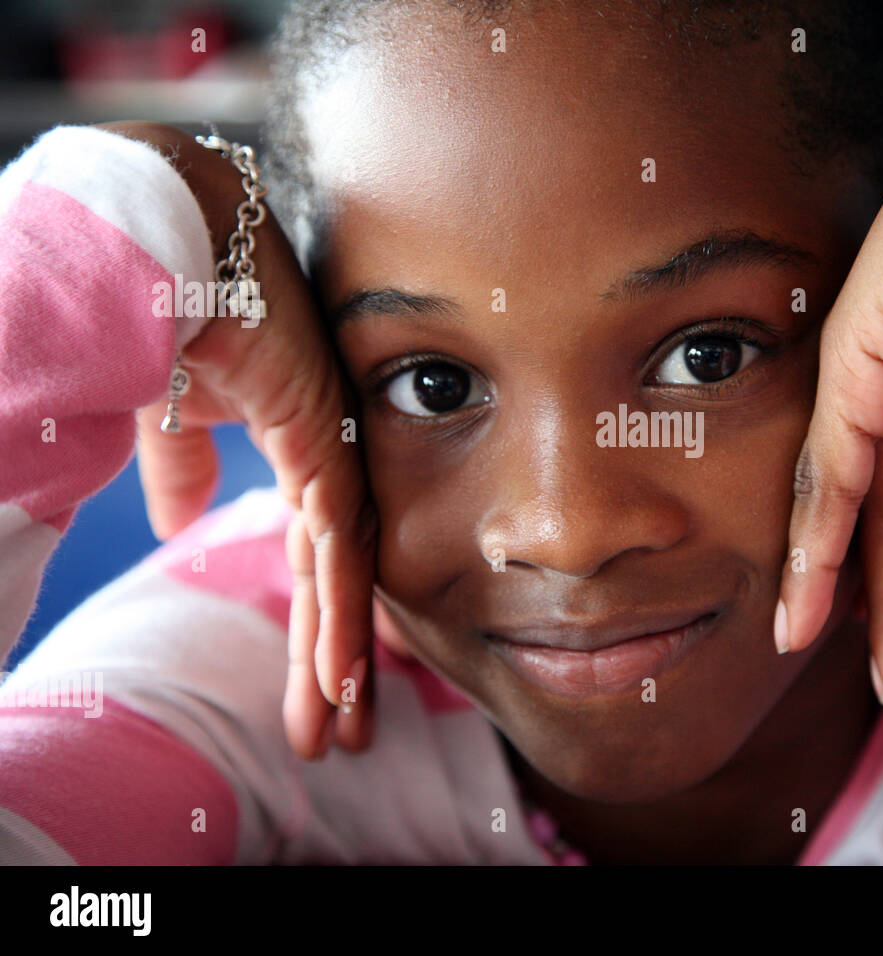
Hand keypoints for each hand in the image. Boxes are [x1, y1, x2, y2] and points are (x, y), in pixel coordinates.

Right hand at [104, 122, 377, 758]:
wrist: (181, 250)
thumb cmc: (182, 316)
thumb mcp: (177, 418)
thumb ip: (187, 468)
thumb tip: (183, 521)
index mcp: (300, 458)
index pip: (314, 564)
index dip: (317, 630)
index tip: (318, 690)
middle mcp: (329, 467)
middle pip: (337, 587)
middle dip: (333, 667)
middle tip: (342, 738)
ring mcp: (333, 460)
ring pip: (344, 584)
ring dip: (336, 663)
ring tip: (339, 732)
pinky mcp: (323, 449)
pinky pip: (336, 551)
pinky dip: (339, 618)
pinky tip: (341, 678)